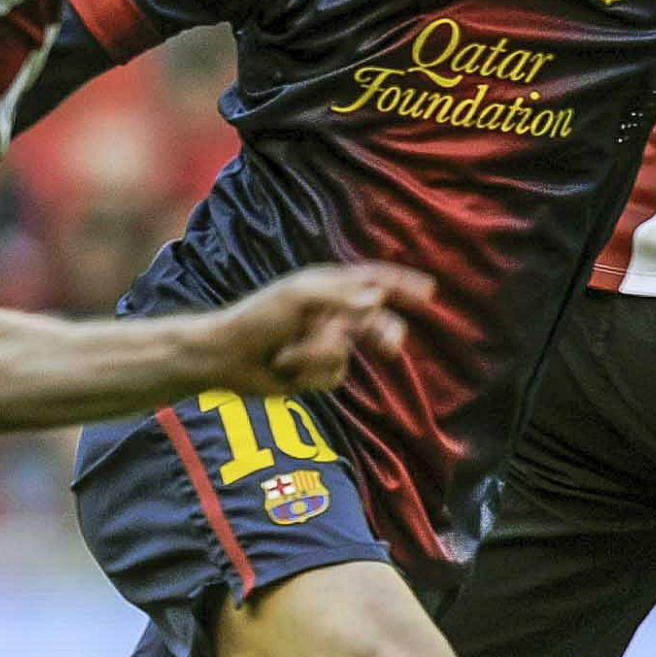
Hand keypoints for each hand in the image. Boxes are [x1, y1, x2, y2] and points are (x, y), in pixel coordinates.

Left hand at [197, 263, 430, 396]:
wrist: (226, 357)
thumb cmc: (257, 318)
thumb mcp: (298, 297)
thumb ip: (340, 296)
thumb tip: (376, 298)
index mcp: (326, 287)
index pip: (373, 281)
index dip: (402, 285)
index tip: (429, 291)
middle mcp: (329, 313)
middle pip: (374, 322)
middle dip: (380, 334)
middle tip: (390, 346)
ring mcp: (324, 342)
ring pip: (347, 353)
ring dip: (316, 356)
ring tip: (287, 355)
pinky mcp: (316, 372)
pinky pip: (332, 376)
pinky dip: (309, 373)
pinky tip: (284, 368)